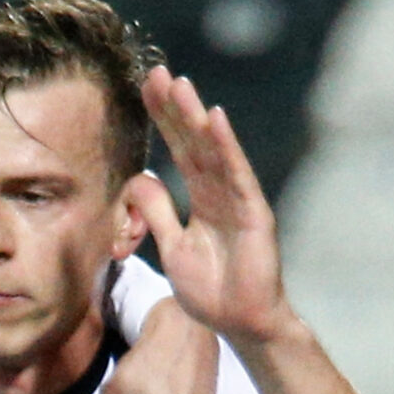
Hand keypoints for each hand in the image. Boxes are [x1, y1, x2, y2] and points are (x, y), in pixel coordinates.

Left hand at [130, 68, 291, 346]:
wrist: (241, 322)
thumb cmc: (211, 290)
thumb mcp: (172, 247)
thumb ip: (157, 212)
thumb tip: (139, 178)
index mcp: (202, 198)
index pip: (179, 150)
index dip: (163, 120)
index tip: (146, 87)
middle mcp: (221, 192)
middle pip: (194, 141)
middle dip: (175, 107)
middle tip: (157, 72)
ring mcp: (239, 200)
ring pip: (213, 152)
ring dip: (196, 117)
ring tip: (180, 85)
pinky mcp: (254, 214)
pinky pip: (237, 176)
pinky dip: (226, 147)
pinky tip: (214, 120)